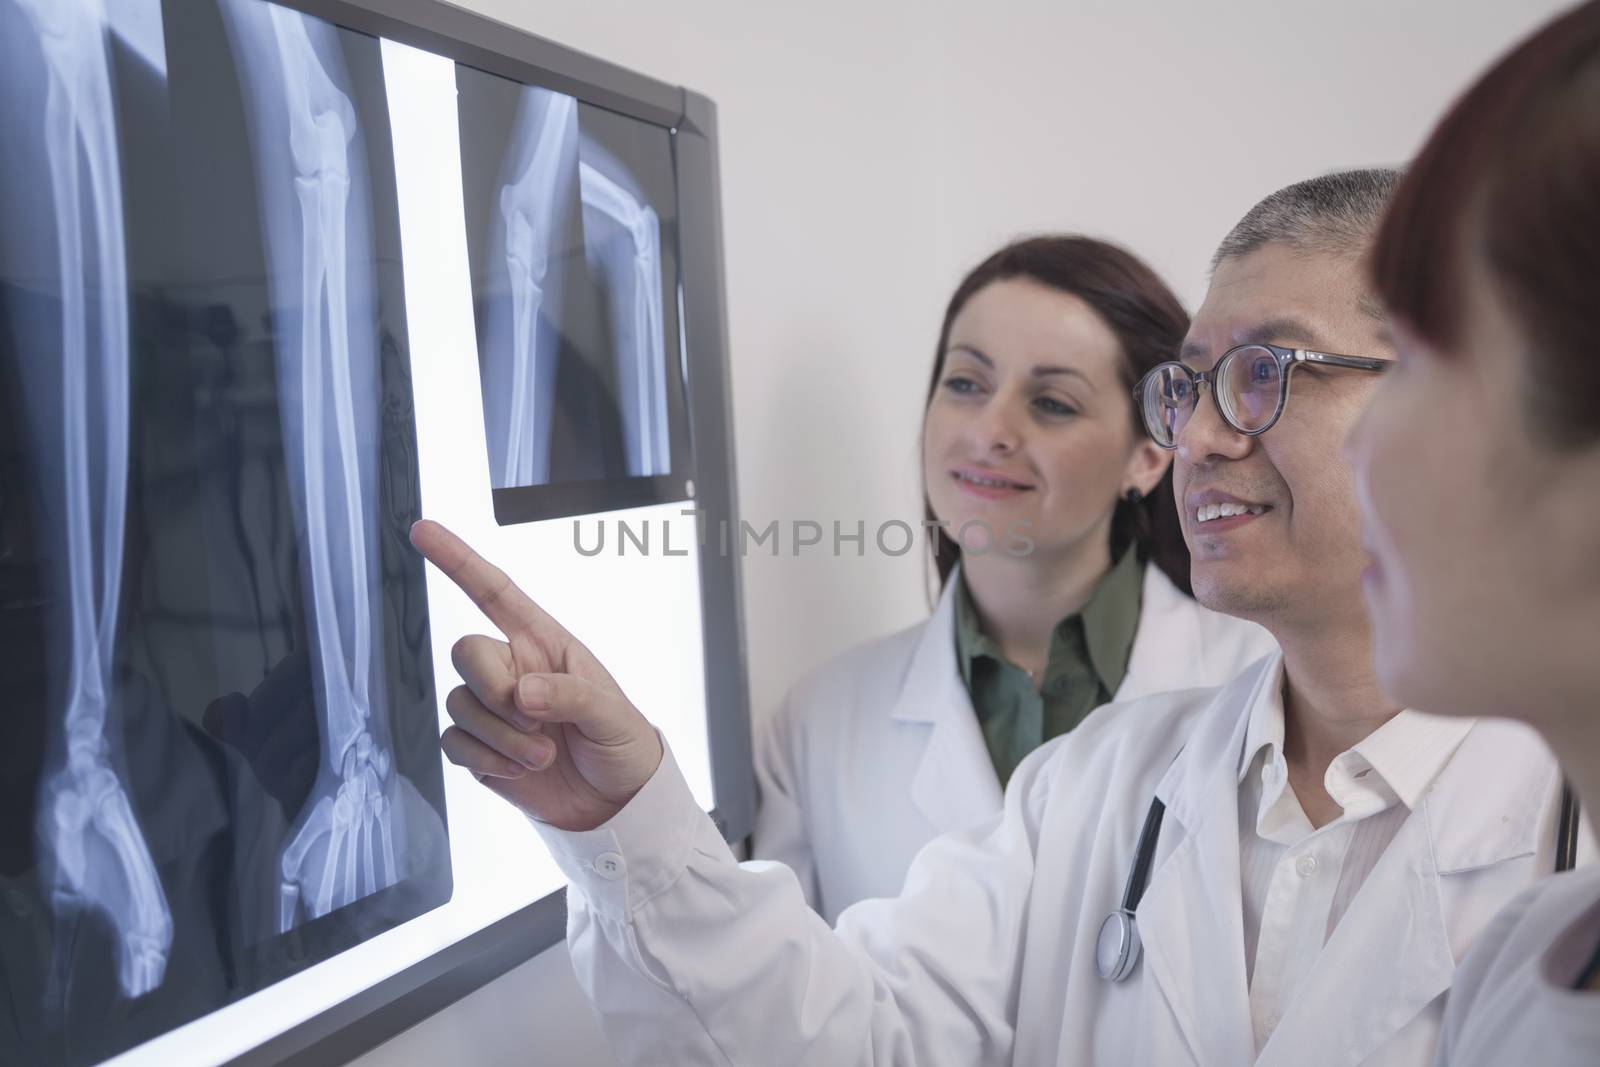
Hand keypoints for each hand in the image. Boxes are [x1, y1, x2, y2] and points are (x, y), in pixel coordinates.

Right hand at [410, 519, 662, 830]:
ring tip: (544, 755)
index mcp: (544, 643)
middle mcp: (513, 668)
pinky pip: (453, 742)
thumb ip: (570, 695)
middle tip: (535, 720)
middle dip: (493, 688)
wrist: (614, 803)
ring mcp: (493, 708)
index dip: (458, 560)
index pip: (494, 593)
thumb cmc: (620, 742)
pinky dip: (485, 759)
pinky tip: (520, 770)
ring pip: (459, 703)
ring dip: (500, 737)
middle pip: (466, 652)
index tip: (422, 529)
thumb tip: (521, 692)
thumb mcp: (610, 713)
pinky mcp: (480, 748)